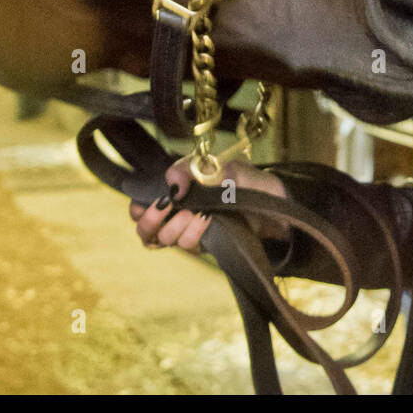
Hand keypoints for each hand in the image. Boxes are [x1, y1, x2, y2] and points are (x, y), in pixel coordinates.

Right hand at [129, 157, 289, 256]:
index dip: (138, 209)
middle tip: (166, 206)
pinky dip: (195, 233)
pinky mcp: (207, 246)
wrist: (274, 200)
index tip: (149, 201)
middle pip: (145, 232)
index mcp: (174, 195)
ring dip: (178, 226)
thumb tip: (172, 184)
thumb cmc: (242, 179)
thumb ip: (189, 170)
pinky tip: (208, 220)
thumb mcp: (216, 165)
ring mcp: (191, 233)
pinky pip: (190, 247)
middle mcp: (178, 217)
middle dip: (151, 221)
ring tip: (197, 212)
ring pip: (166, 240)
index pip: (139, 208)